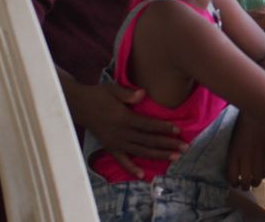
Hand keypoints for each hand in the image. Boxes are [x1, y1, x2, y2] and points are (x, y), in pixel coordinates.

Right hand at [70, 83, 185, 178]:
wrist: (78, 105)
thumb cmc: (98, 95)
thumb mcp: (112, 89)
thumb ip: (128, 93)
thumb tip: (142, 93)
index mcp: (123, 118)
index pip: (148, 125)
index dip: (164, 128)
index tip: (179, 130)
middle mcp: (121, 133)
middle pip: (148, 140)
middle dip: (168, 144)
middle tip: (185, 147)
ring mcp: (115, 142)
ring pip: (141, 151)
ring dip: (158, 155)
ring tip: (175, 157)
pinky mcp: (110, 147)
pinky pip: (122, 160)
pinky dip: (131, 168)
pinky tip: (142, 175)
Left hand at [226, 114, 264, 189]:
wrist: (256, 115)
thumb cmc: (242, 127)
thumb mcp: (232, 143)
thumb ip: (234, 156)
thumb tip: (236, 170)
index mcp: (233, 154)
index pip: (232, 176)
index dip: (233, 183)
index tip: (234, 183)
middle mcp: (245, 157)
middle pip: (245, 181)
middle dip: (244, 186)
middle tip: (244, 185)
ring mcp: (258, 156)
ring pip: (257, 178)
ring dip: (255, 183)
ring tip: (253, 182)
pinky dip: (264, 175)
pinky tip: (262, 173)